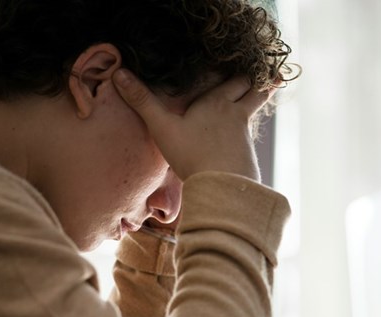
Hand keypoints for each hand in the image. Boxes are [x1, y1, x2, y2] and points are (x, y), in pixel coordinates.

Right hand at [112, 68, 273, 181]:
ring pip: (255, 113)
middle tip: (261, 77)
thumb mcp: (163, 127)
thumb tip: (119, 74)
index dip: (240, 72)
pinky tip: (240, 143)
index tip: (244, 66)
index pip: (237, 79)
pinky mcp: (249, 157)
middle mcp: (236, 115)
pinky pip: (250, 140)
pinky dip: (247, 135)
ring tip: (261, 96)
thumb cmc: (192, 155)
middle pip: (254, 91)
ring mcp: (245, 137)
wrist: (223, 188)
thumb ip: (143, 101)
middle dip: (256, 83)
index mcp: (218, 102)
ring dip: (258, 103)